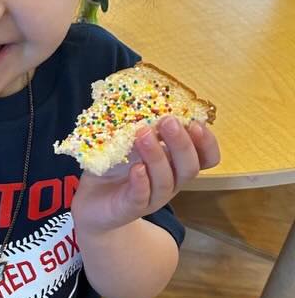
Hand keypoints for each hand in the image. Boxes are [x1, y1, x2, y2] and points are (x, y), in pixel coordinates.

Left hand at [72, 118, 220, 237]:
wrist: (91, 201)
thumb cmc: (113, 165)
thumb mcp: (125, 138)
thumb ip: (135, 119)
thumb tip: (133, 89)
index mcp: (172, 163)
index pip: (204, 158)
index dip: (206, 143)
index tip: (197, 123)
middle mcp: (168, 180)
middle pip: (189, 168)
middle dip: (182, 144)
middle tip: (168, 121)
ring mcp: (150, 197)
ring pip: (165, 181)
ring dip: (157, 156)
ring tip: (143, 134)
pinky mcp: (128, 207)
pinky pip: (141, 198)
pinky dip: (141, 182)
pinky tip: (136, 169)